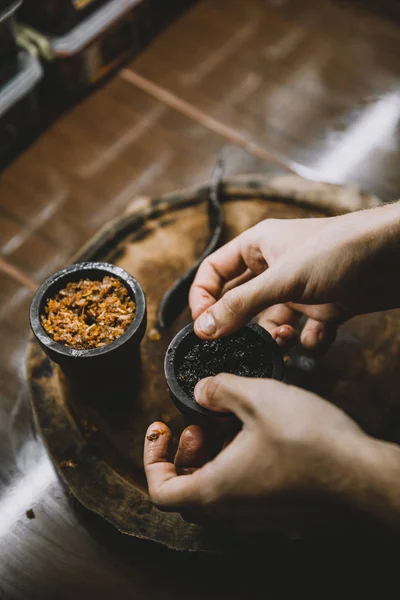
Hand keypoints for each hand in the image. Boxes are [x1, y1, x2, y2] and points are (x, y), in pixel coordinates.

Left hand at [144, 375, 369, 532]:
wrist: (364, 476)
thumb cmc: (311, 442)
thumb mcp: (258, 398)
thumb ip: (219, 389)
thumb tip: (201, 390)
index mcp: (216, 490)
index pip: (161, 491)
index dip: (152, 458)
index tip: (163, 430)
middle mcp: (233, 512)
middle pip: (186, 491)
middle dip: (184, 453)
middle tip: (198, 424)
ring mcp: (257, 516)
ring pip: (216, 492)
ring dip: (212, 457)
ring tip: (231, 422)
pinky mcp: (278, 511)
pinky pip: (243, 493)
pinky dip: (236, 465)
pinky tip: (258, 434)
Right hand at [189, 202, 399, 351]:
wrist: (398, 255)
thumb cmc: (340, 250)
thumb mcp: (283, 279)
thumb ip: (241, 305)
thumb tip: (203, 328)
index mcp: (258, 247)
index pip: (214, 272)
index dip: (203, 298)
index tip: (203, 327)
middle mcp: (276, 268)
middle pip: (241, 301)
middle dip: (242, 325)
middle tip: (239, 345)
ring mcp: (301, 289)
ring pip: (273, 322)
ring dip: (277, 337)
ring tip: (288, 338)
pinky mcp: (326, 306)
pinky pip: (306, 333)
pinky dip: (310, 342)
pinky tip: (320, 337)